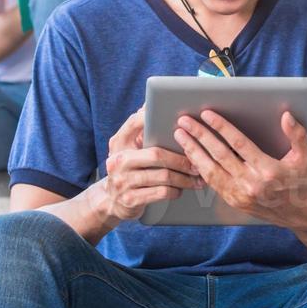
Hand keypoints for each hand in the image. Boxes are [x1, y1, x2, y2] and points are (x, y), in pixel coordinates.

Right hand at [95, 107, 201, 223]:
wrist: (110, 200)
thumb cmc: (127, 169)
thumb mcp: (129, 149)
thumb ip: (140, 132)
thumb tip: (150, 107)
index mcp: (119, 143)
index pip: (135, 123)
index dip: (154, 118)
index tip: (175, 117)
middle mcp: (118, 160)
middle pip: (157, 154)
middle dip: (181, 159)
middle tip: (197, 163)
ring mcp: (122, 181)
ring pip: (163, 176)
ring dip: (183, 178)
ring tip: (195, 179)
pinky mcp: (130, 199)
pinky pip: (160, 193)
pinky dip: (174, 191)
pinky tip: (180, 190)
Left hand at [173, 110, 306, 226]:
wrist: (299, 214)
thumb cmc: (301, 180)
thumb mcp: (305, 156)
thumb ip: (297, 135)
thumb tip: (286, 116)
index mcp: (268, 170)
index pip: (239, 144)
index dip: (221, 128)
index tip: (207, 115)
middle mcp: (251, 183)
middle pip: (219, 155)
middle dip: (200, 136)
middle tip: (185, 122)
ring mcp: (240, 195)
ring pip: (210, 171)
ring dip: (193, 152)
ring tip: (181, 136)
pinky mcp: (234, 201)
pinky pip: (212, 183)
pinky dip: (199, 168)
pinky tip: (191, 155)